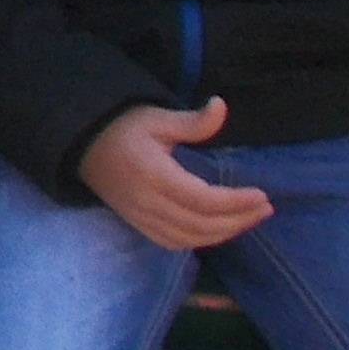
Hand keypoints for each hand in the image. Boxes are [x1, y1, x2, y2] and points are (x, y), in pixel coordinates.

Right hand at [78, 98, 267, 246]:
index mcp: (153, 174)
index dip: (235, 202)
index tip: (262, 196)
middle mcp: (146, 202)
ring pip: (189, 238)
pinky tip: (219, 230)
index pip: (202, 199)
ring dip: (224, 233)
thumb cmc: (123, 128)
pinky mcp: (138, 224)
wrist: (83, 145)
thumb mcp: (157, 118)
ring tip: (249, 219)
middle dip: (238, 220)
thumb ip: (192, 121)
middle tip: (265, 208)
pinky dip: (200, 241)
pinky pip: (173, 243)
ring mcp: (140, 217)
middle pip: (200, 224)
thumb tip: (221, 106)